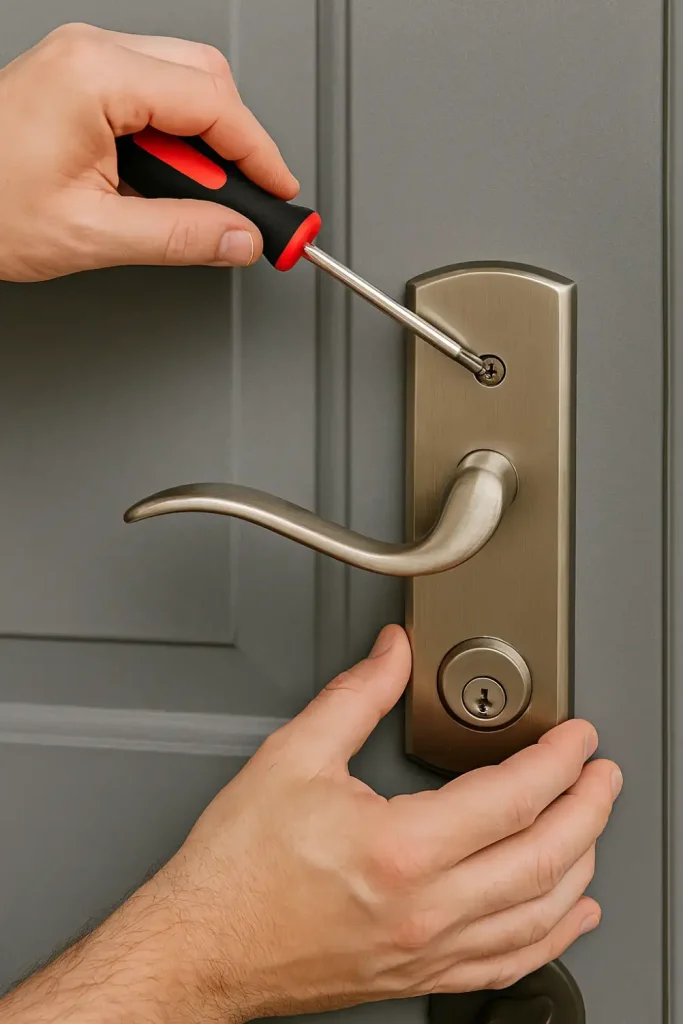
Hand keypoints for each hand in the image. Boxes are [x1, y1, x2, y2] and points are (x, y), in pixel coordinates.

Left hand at [0, 24, 298, 281]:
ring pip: (184, 83)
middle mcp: (92, 53)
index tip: (281, 193)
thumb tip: (238, 238)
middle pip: (207, 80)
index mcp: (96, 77)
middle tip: (246, 203)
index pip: (213, 104)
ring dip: (204, 144)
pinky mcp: (80, 79)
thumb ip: (179, 237)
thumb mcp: (92, 235)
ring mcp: (84, 61)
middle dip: (237, 144)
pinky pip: (152, 93)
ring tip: (195, 201)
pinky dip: (174, 138)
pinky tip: (164, 180)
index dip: (259, 154)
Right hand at [1, 626, 621, 1023]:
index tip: (577, 737)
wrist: (202, 947)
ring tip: (594, 826)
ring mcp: (426, 951)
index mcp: (399, 849)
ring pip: (538, 915)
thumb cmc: (236, 867)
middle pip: (544, 858)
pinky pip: (507, 965)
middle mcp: (424, 908)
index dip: (558, 760)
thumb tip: (392, 653)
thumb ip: (355, 695)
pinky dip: (552, 938)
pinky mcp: (417, 976)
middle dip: (589, 809)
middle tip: (603, 774)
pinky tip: (568, 916)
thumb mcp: (292, 756)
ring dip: (580, 866)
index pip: (512, 798)